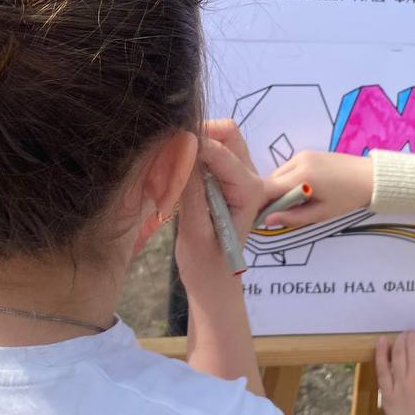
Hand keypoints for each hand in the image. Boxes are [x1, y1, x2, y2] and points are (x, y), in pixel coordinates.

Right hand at [175, 120, 261, 288]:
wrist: (214, 281)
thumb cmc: (206, 265)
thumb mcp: (195, 231)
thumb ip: (191, 191)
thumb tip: (183, 151)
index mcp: (249, 190)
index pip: (221, 152)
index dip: (192, 143)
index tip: (164, 147)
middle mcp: (251, 177)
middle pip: (227, 133)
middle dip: (197, 134)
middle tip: (169, 154)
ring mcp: (240, 174)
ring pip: (220, 137)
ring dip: (194, 142)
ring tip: (170, 165)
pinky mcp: (227, 176)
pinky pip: (212, 150)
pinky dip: (192, 151)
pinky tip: (175, 172)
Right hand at [262, 151, 374, 225]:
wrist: (369, 177)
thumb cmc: (347, 198)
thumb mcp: (320, 213)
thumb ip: (292, 217)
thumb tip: (267, 221)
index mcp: (301, 176)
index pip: (267, 189)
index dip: (260, 204)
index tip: (261, 218)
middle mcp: (298, 161)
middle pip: (269, 180)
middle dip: (268, 197)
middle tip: (277, 214)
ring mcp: (302, 154)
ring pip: (277, 174)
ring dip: (277, 189)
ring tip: (291, 204)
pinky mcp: (307, 153)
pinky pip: (287, 168)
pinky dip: (286, 180)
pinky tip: (299, 191)